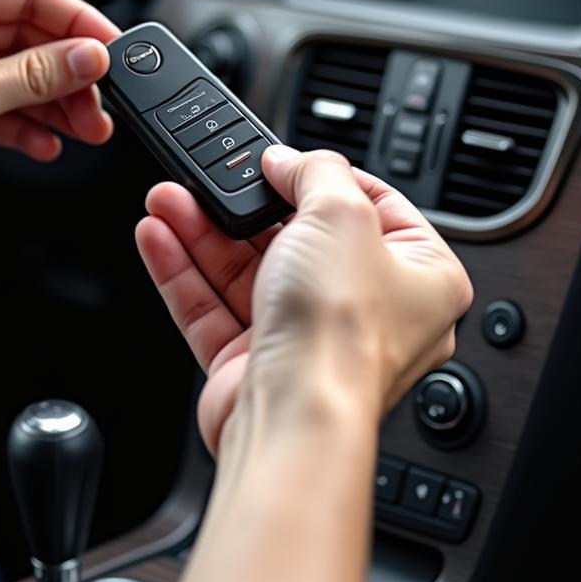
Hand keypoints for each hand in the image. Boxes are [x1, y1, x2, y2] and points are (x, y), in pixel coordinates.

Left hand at [0, 0, 119, 234]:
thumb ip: (34, 75)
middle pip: (26, 36)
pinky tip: (47, 141)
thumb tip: (87, 56)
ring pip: (18, 73)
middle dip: (67, 72)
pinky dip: (27, 122)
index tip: (109, 46)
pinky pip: (1, 102)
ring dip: (54, 101)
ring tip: (86, 126)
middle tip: (99, 99)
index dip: (74, 19)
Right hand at [135, 147, 472, 454]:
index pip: (374, 206)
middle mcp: (369, 312)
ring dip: (203, 232)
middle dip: (243, 206)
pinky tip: (160, 238)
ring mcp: (309, 339)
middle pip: (297, 237)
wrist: (294, 421)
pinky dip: (186, 272)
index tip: (283, 161)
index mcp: (420, 277)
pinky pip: (215, 307)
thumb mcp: (342, 214)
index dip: (323, 178)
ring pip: (248, 271)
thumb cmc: (343, 336)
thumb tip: (289, 161)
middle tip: (210, 178)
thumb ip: (316, 171)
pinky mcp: (256, 364)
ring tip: (168, 200)